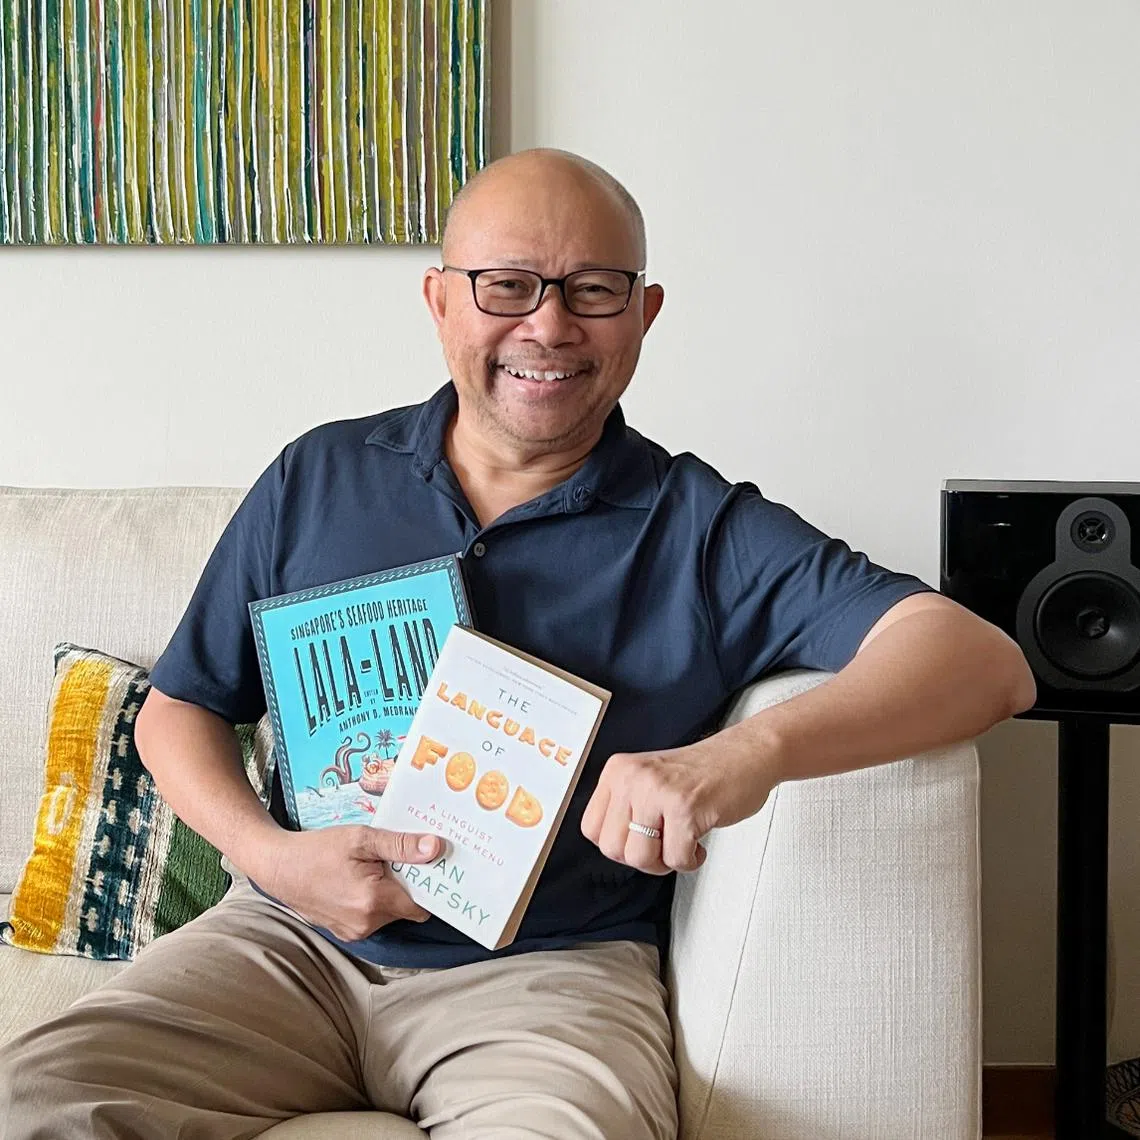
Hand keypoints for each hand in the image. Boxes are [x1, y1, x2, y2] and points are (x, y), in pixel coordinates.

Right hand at [254, 826, 441, 940]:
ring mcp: (355, 931)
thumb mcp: (361, 838)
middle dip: (408, 885)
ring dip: (390, 893)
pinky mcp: (345, 932)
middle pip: (406, 908)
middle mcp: (366, 923)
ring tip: (376, 867)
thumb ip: (400, 845)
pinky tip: (362, 880)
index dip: (429, 886)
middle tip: (400, 859)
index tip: (432, 867)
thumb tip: (434, 848)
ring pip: (390, 913)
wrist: (279, 867)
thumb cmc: (318, 850)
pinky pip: (373, 918)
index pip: (422, 905)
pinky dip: (374, 901)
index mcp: (374, 900)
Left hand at [580, 743, 774, 874]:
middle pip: (613, 849)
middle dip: (641, 858)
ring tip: (681, 843)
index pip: (591, 829)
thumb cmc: (701, 773)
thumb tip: (611, 846)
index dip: (618, 844)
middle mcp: (632, 777)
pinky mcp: (685, 808)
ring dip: (665, 863)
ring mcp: (658, 792)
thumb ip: (624, 807)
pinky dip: (690, 861)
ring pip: (640, 858)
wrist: (745, 755)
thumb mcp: (647, 780)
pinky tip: (699, 843)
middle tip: (664, 846)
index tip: (639, 839)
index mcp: (618, 770)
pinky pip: (676, 860)